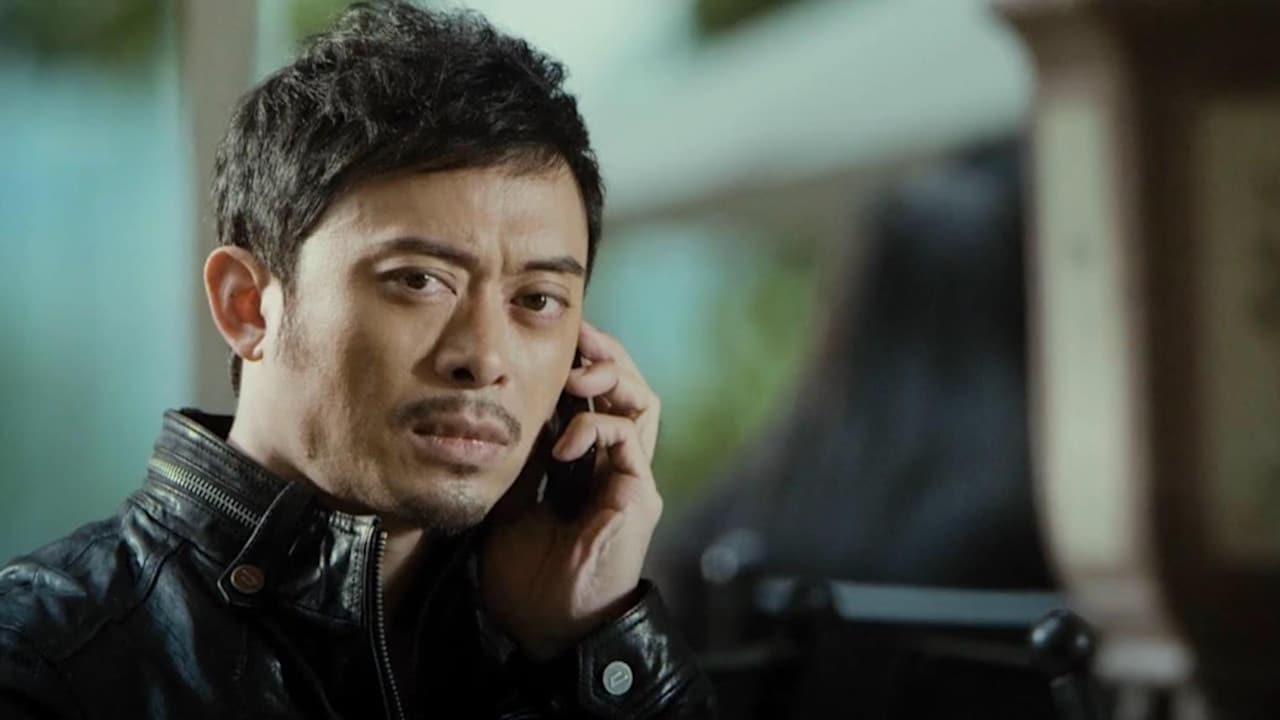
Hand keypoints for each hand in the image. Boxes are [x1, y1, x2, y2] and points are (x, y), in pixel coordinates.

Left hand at [479, 322, 662, 659]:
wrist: (549, 630)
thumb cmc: (528, 579)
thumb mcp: (509, 503)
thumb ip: (518, 461)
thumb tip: (500, 414)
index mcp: (588, 466)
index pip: (597, 396)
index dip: (581, 362)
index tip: (553, 340)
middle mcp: (617, 466)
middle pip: (630, 387)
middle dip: (605, 353)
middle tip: (577, 335)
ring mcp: (631, 478)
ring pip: (643, 401)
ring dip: (610, 376)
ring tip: (574, 375)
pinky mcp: (638, 494)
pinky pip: (626, 439)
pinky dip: (593, 427)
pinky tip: (562, 444)